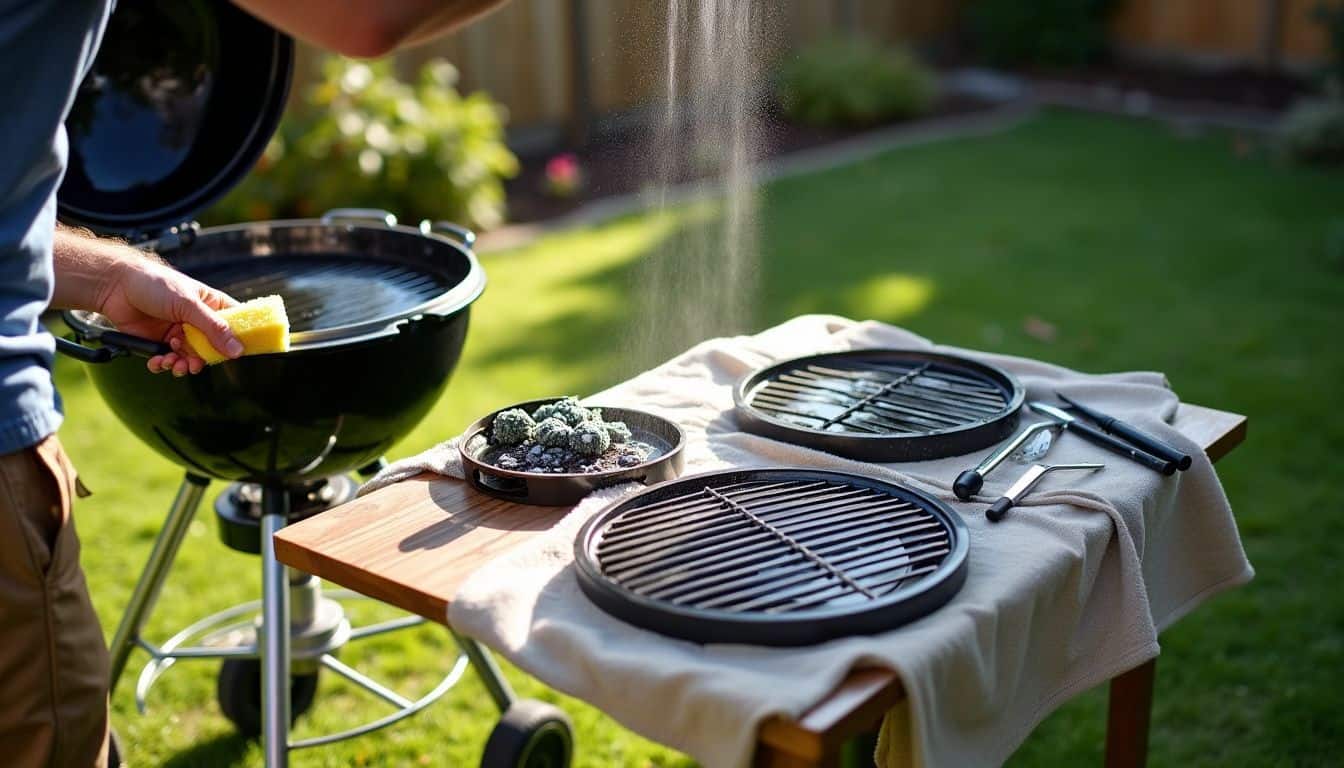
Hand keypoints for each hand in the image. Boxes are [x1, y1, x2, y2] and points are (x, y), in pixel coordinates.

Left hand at [95, 257, 242, 375]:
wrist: (115, 286)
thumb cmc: (154, 283)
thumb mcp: (189, 305)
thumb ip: (214, 329)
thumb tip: (237, 350)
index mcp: (210, 305)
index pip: (234, 325)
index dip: (238, 340)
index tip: (237, 354)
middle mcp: (197, 320)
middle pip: (211, 348)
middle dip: (202, 359)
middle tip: (194, 363)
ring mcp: (179, 331)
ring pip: (190, 357)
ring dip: (182, 364)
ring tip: (173, 363)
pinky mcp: (159, 341)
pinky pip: (168, 359)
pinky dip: (164, 364)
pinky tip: (158, 361)